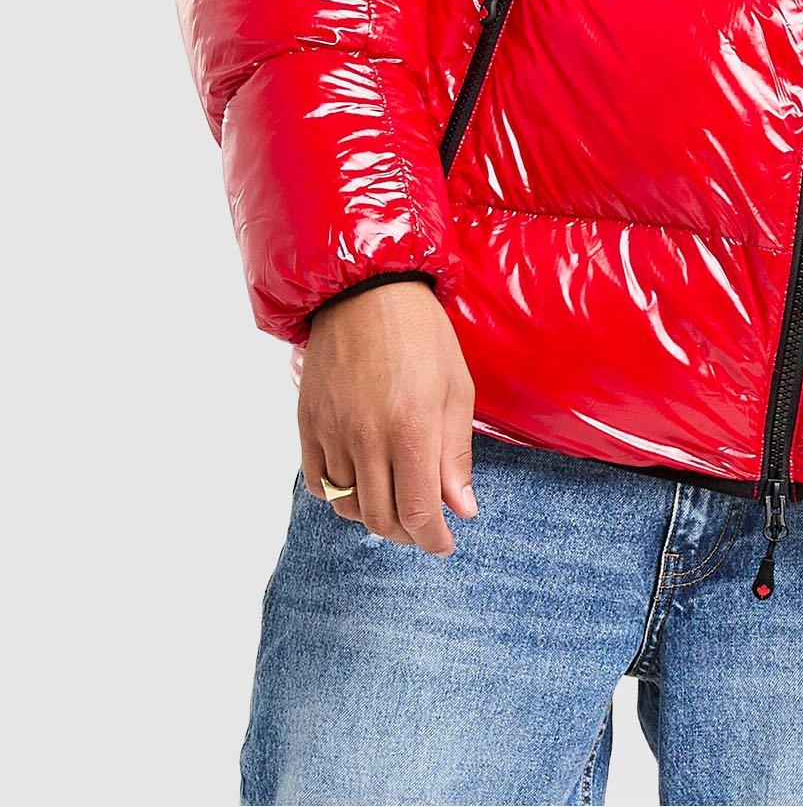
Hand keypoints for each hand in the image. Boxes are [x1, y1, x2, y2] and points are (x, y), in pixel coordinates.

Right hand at [298, 279, 477, 556]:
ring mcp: (332, 432)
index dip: (433, 539)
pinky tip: (361, 483)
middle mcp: (367, 437)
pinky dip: (339, 496)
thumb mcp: (457, 389)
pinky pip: (318, 483)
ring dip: (374, 517)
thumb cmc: (421, 334)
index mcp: (411, 428)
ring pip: (348, 506)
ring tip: (396, 505)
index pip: (418, 512)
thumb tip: (462, 508)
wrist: (366, 291)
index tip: (444, 544)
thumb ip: (455, 454)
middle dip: (407, 533)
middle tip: (424, 526)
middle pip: (380, 518)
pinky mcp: (308, 424)